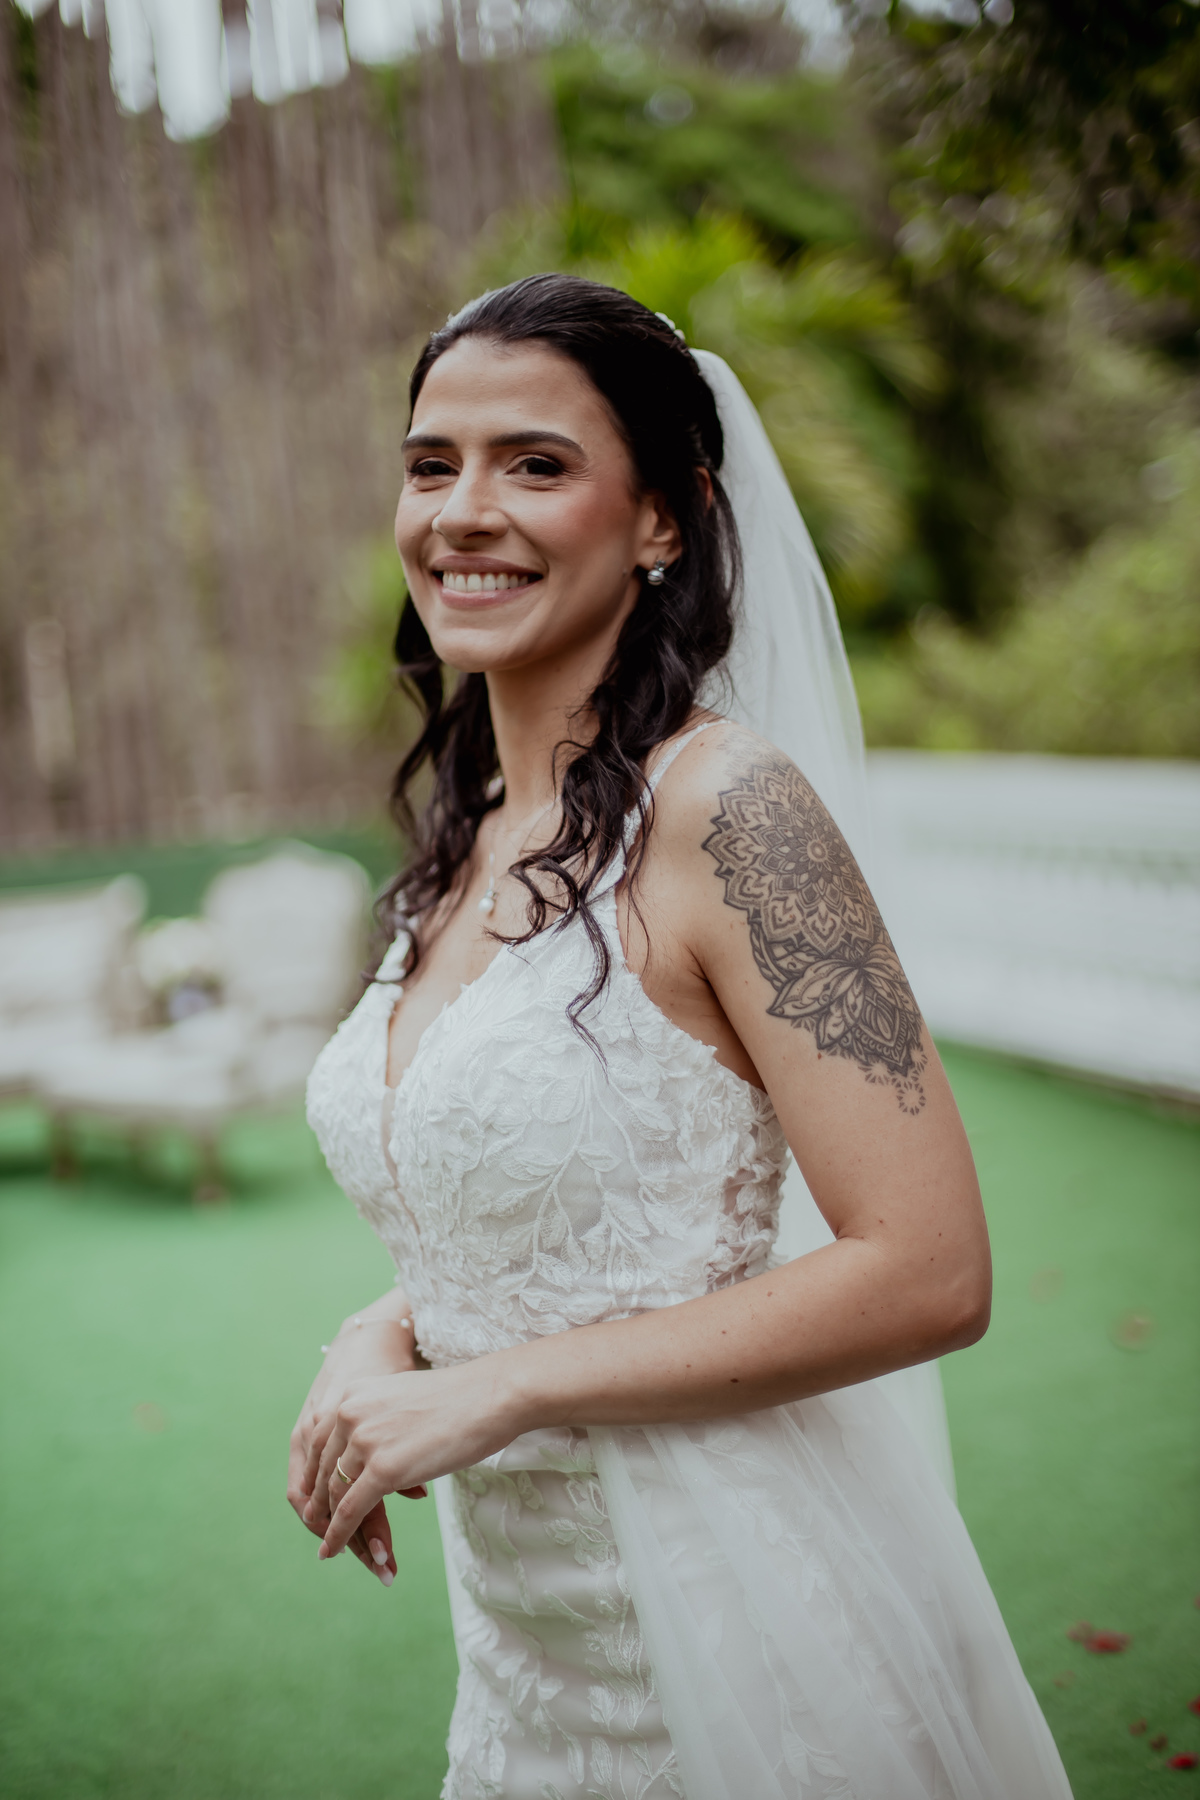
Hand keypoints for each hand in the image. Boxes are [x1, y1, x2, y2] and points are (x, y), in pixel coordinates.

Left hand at [304, 1358, 522, 1560]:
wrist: (490, 1397)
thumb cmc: (460, 1400)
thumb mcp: (404, 1402)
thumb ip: (381, 1422)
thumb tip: (377, 1449)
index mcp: (354, 1394)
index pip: (324, 1444)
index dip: (319, 1476)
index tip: (319, 1498)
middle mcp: (350, 1415)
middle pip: (326, 1470)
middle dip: (324, 1503)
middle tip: (319, 1526)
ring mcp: (364, 1443)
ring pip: (336, 1494)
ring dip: (332, 1524)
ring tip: (330, 1544)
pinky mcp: (382, 1470)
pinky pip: (349, 1511)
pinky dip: (338, 1536)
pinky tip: (331, 1552)